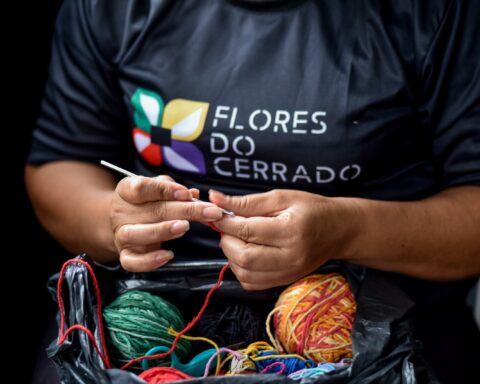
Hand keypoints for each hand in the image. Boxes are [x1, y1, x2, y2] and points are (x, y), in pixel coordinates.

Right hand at [111, 175, 223, 271]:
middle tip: (209, 212)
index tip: (186, 193)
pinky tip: (168, 255)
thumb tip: (193, 194)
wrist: (122, 220)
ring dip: (163, 230)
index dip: (165, 190)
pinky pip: (132, 262)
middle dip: (185, 211)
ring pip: (137, 234)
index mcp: (127, 190)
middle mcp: (122, 212)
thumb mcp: (156, 188)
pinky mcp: (125, 254)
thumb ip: (173, 189)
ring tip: (184, 227)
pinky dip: (150, 261)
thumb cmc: (145, 201)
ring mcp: (121, 235)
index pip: (142, 187)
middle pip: (153, 211)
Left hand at [211, 189, 355, 289]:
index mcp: (290, 231)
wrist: (338, 231)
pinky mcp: (284, 281)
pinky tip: (246, 253)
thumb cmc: (311, 209)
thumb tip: (215, 199)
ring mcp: (287, 273)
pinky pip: (251, 283)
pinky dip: (240, 269)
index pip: (247, 231)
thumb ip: (247, 202)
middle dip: (226, 240)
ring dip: (231, 255)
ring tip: (238, 239)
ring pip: (244, 273)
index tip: (217, 213)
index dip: (225, 222)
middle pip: (243, 256)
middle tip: (229, 226)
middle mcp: (290, 257)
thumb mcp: (281, 197)